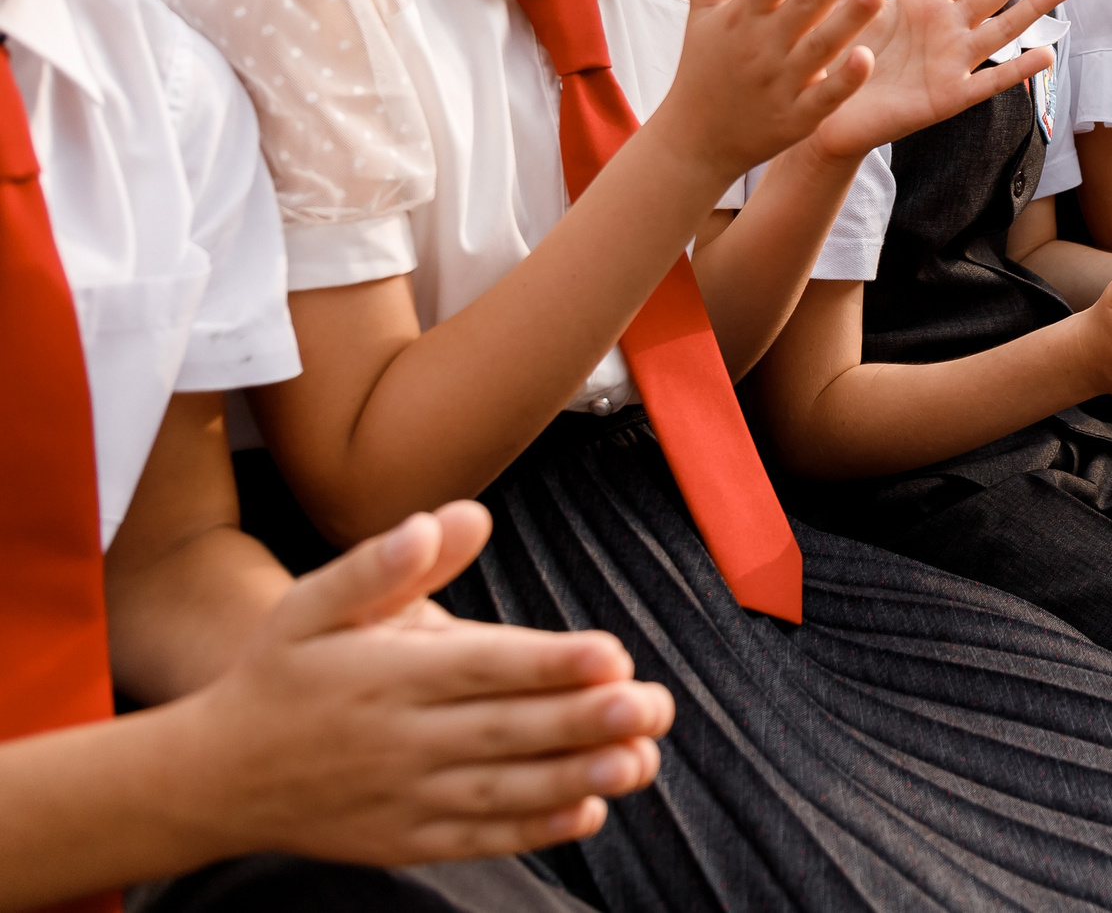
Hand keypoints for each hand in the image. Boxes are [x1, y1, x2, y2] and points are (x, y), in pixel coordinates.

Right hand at [169, 503, 670, 864]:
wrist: (214, 777)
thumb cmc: (279, 674)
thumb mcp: (311, 606)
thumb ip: (383, 564)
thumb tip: (450, 518)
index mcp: (387, 675)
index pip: (481, 667)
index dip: (549, 662)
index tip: (612, 653)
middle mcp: (400, 740)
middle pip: (505, 730)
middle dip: (584, 720)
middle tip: (653, 705)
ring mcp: (404, 796)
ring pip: (502, 790)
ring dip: (577, 779)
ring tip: (640, 762)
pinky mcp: (405, 838)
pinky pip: (478, 837)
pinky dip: (534, 830)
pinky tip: (587, 814)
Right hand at [655, 0, 888, 179]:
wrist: (694, 140)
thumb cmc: (705, 64)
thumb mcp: (703, 8)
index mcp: (743, 13)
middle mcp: (762, 45)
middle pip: (806, 2)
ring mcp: (780, 84)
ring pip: (820, 47)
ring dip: (849, 19)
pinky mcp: (795, 119)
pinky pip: (823, 98)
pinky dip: (844, 81)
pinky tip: (868, 57)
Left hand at [808, 0, 1072, 160]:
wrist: (828, 108)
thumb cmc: (844, 51)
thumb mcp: (856, 0)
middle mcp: (946, 26)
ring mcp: (952, 61)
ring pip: (1002, 30)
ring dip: (1034, 9)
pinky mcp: (948, 97)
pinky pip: (989, 82)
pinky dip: (1017, 70)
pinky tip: (1046, 56)